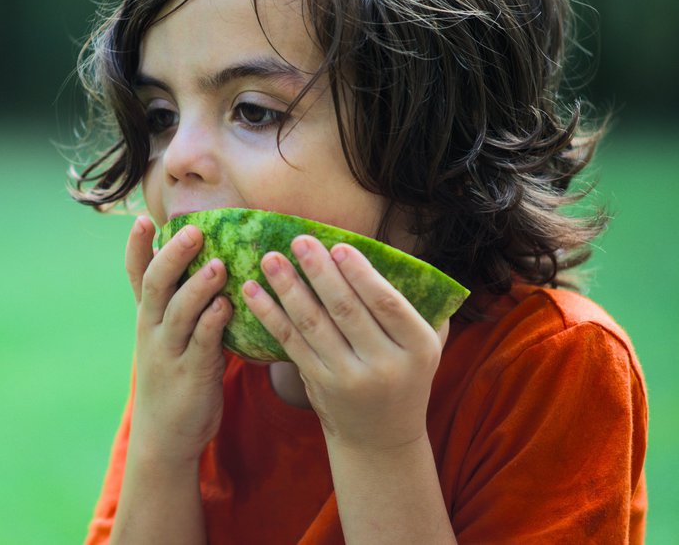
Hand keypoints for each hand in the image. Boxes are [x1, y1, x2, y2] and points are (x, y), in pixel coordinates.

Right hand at [124, 216, 231, 464]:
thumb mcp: (167, 336)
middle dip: (172, 255)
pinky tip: (227, 307)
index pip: (136, 274)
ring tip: (219, 265)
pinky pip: (202, 344)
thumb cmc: (173, 375)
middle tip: (193, 230)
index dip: (136, 247)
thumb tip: (207, 260)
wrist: (164, 436)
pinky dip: (212, 323)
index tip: (141, 219)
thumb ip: (181, 302)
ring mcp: (169, 352)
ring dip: (198, 286)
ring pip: (179, 312)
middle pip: (156, 284)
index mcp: (147, 316)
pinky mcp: (191, 374)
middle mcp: (152, 329)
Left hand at [242, 236, 448, 452]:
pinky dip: (270, 315)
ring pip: (314, 325)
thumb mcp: (425, 345)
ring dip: (288, 288)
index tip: (338, 247)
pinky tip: (253, 292)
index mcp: (417, 347)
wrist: (382, 438)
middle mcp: (384, 365)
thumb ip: (415, 305)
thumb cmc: (404, 375)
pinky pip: (291, 343)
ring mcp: (349, 378)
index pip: (387, 304)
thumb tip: (392, 253)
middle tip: (299, 241)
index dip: (362, 275)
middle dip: (319, 273)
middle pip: (346, 310)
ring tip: (271, 259)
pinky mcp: (319, 384)